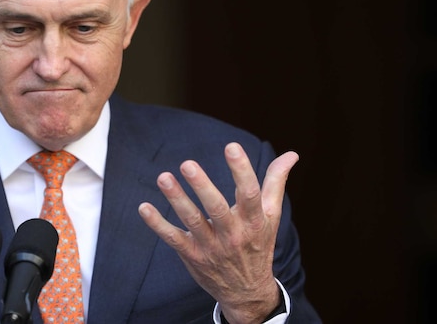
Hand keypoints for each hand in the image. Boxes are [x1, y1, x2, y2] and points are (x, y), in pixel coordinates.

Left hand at [138, 142, 297, 323]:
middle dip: (202, 186)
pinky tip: (144, 207)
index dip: (241, 170)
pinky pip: (173, 238)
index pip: (249, 194)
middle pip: (217, 209)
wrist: (247, 291)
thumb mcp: (271, 216)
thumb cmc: (258, 244)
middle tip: (187, 164)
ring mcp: (211, 246)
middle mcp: (233, 234)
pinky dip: (157, 224)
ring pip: (192, 221)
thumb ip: (276, 182)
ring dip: (177, 199)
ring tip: (164, 177)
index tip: (231, 146)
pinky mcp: (192, 255)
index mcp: (254, 221)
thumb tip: (292, 154)